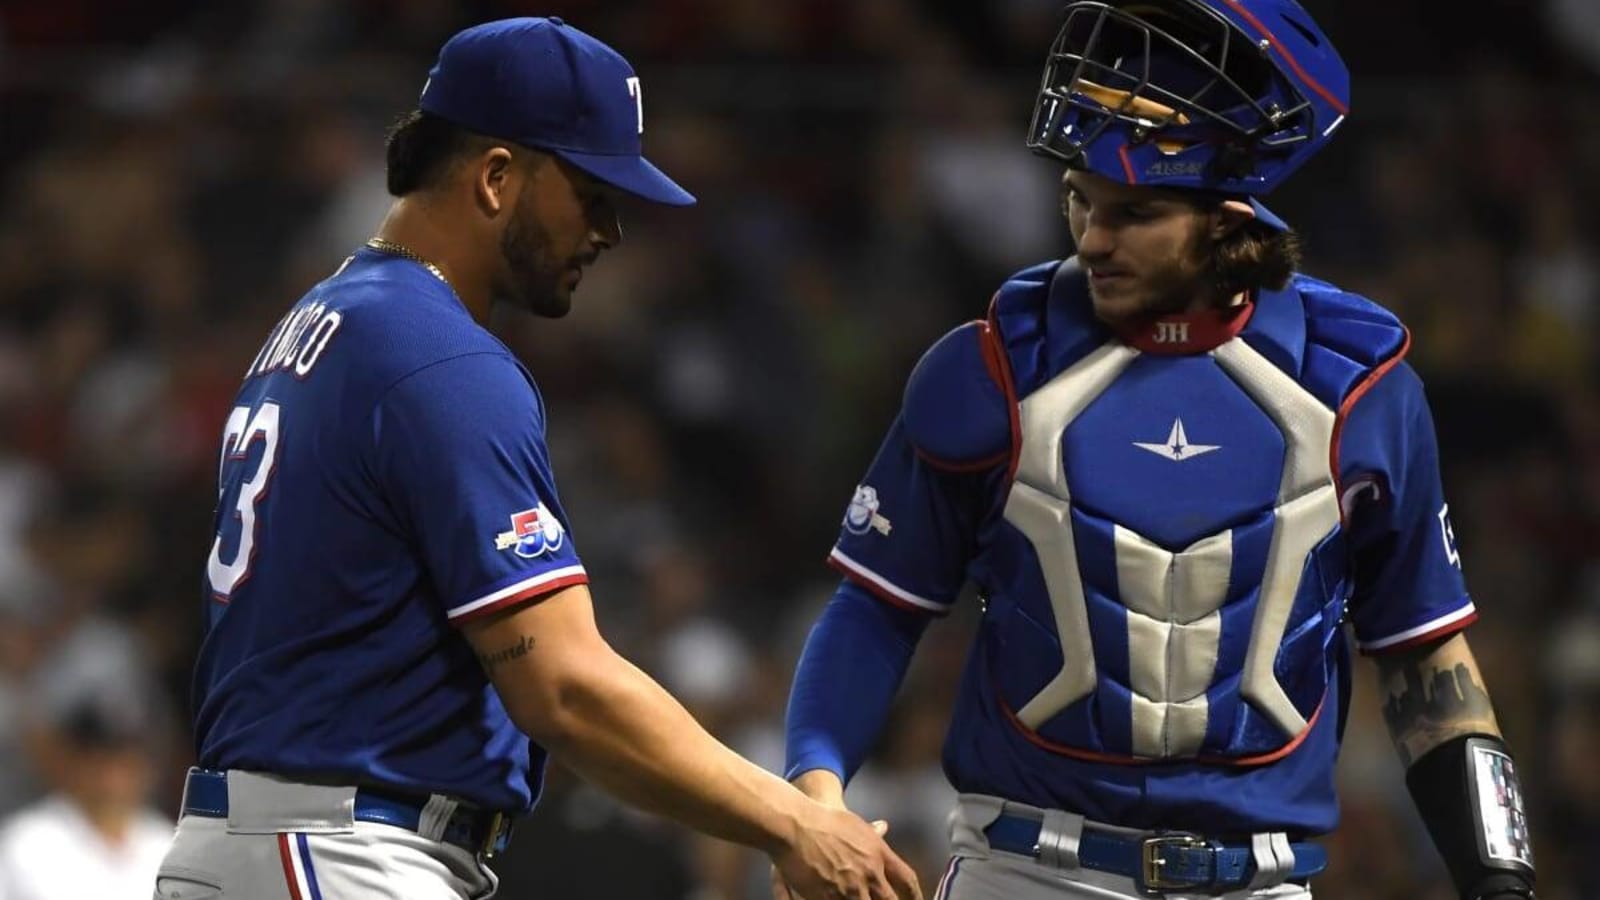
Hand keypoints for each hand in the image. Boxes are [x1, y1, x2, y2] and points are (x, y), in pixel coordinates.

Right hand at [769, 804, 921, 899]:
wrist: (796, 826)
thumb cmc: (824, 819)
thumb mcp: (854, 823)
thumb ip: (871, 833)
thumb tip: (884, 826)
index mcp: (879, 854)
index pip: (907, 880)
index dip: (915, 895)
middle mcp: (869, 874)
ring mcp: (850, 888)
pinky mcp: (829, 898)